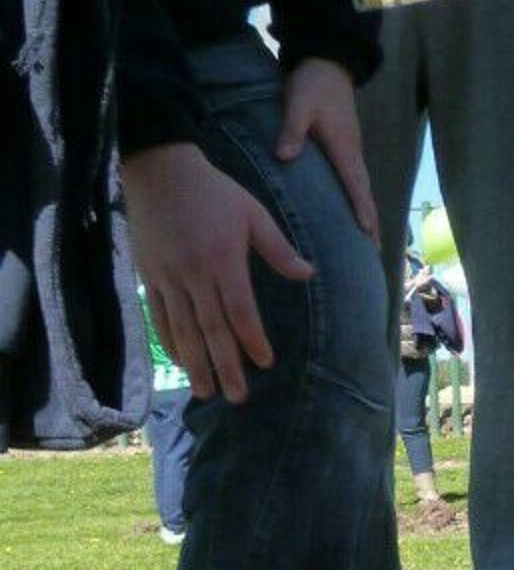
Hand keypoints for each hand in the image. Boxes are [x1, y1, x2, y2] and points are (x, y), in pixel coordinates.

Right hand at [123, 143, 313, 404]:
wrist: (160, 171)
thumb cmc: (214, 191)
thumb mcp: (253, 213)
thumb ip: (279, 248)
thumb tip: (309, 274)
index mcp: (223, 261)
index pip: (240, 311)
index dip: (252, 340)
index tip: (265, 363)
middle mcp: (194, 275)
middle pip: (212, 330)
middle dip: (225, 367)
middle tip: (237, 398)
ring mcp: (168, 278)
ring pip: (183, 330)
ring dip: (195, 364)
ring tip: (206, 392)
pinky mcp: (149, 277)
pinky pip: (159, 317)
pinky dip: (170, 342)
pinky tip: (180, 361)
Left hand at [276, 57, 378, 241]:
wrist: (327, 63)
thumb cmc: (313, 85)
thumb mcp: (298, 104)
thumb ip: (291, 130)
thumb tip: (284, 157)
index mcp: (343, 148)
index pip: (355, 185)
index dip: (361, 210)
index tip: (367, 234)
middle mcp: (352, 154)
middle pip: (365, 194)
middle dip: (371, 222)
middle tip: (375, 251)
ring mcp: (351, 151)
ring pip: (361, 189)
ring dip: (367, 214)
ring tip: (368, 239)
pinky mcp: (345, 148)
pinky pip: (354, 182)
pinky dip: (358, 200)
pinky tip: (352, 210)